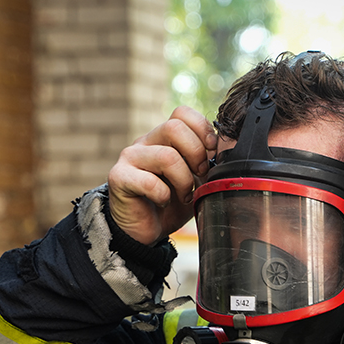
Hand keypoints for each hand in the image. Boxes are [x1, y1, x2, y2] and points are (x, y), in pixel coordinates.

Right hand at [107, 106, 217, 244]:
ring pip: (167, 156)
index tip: (212, 152)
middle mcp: (146, 141)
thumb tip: (224, 149)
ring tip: (184, 195)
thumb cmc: (172, 202)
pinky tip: (163, 202)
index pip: (182, 113)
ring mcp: (130, 157)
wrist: (147, 230)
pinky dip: (163, 196)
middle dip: (196, 153)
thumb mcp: (197, 179)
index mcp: (164, 137)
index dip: (202, 129)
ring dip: (183, 180)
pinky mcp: (119, 177)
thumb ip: (206, 161)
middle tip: (200, 175)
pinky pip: (149, 182)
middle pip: (174, 127)